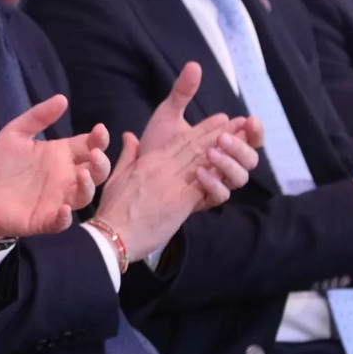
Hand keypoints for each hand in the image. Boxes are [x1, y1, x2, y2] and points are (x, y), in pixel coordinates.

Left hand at [0, 96, 110, 241]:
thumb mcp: (15, 133)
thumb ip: (38, 116)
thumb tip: (63, 98)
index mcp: (60, 155)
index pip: (90, 146)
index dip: (99, 139)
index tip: (99, 129)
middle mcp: (64, 178)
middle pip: (96, 172)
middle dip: (101, 163)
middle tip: (95, 153)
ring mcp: (55, 199)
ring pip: (84, 197)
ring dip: (88, 187)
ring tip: (83, 175)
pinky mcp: (41, 219)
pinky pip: (59, 223)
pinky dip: (64, 218)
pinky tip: (63, 209)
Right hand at [93, 63, 260, 260]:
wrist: (111, 234)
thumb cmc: (113, 208)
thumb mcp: (117, 176)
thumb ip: (128, 155)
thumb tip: (130, 136)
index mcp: (149, 161)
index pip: (180, 140)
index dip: (202, 128)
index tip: (219, 119)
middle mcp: (162, 168)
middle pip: (196, 146)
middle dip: (219, 133)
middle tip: (238, 122)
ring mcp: (172, 184)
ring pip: (202, 162)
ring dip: (224, 150)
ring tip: (241, 139)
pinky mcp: (179, 203)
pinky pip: (203, 185)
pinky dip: (217, 174)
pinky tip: (232, 166)